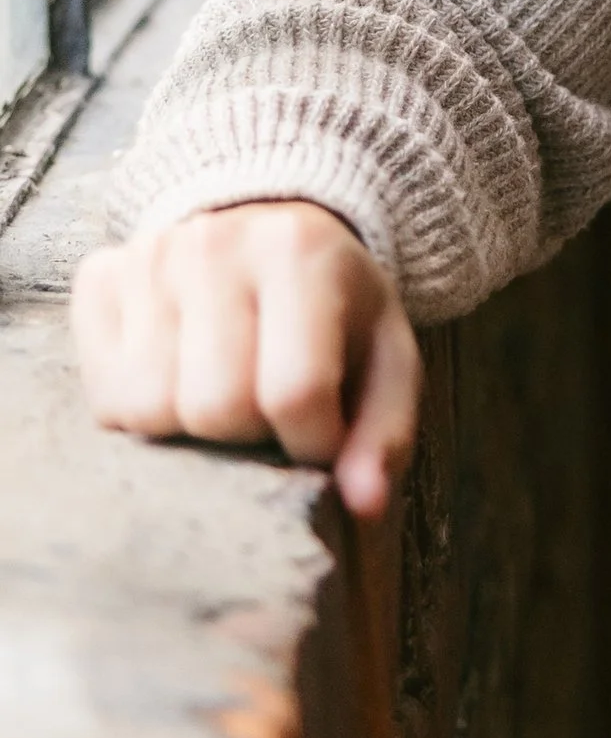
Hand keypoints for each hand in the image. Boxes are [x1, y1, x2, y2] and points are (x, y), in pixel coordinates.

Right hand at [72, 202, 421, 521]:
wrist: (267, 231)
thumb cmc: (334, 311)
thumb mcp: (384, 359)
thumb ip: (384, 433)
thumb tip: (365, 506)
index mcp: (301, 252)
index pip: (294, 392)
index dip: (311, 444)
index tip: (320, 439)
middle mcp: (215, 243)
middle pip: (214, 406)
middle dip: (247, 436)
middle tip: (267, 414)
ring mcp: (147, 258)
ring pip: (149, 408)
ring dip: (190, 429)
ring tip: (223, 395)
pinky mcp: (99, 278)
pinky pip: (105, 397)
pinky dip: (142, 413)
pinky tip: (178, 381)